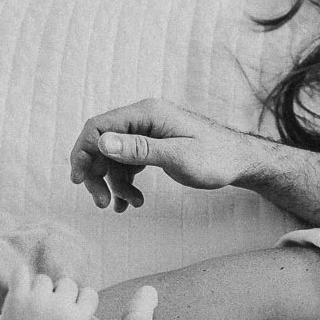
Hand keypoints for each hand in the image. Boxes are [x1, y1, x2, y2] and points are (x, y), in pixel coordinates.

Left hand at [0, 267, 98, 319]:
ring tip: (33, 301)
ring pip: (44, 279)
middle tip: (50, 305)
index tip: (72, 305)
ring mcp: (38, 301)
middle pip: (67, 283)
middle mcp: (61, 307)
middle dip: (60, 293)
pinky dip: (21, 275)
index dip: (81, 298)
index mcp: (78, 319)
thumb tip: (76, 304)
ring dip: (40, 288)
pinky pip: (20, 272)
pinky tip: (21, 283)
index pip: (90, 294)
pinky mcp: (18, 298)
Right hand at [68, 99, 255, 211]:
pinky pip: (128, 164)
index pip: (98, 127)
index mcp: (146, 113)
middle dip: (98, 174)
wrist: (241, 162)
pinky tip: (130, 203)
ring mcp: (148, 133)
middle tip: (102, 203)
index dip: (84, 152)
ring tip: (129, 205)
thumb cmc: (215, 157)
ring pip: (114, 158)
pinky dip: (125, 183)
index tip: (78, 180)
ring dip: (115, 184)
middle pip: (102, 143)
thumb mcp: (178, 156)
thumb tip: (102, 142)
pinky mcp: (153, 148)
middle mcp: (144, 119)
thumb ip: (140, 149)